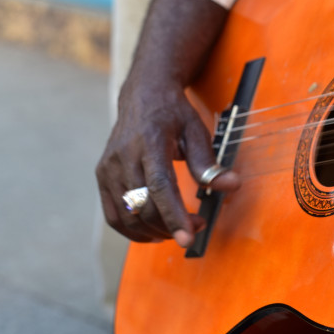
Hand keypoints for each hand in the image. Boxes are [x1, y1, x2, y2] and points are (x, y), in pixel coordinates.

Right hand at [96, 79, 240, 247]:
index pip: (159, 187)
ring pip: (127, 216)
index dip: (173, 216)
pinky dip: (133, 230)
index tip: (189, 238)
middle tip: (197, 226)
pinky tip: (154, 232)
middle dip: (171, 225)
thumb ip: (208, 162)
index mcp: (149, 142)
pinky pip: (113, 215)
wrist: (143, 95)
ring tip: (178, 229)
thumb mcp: (196, 131)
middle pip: (143, 206)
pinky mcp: (102, 176)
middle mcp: (123, 156)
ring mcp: (108, 168)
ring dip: (154, 231)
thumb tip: (231, 185)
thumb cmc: (172, 113)